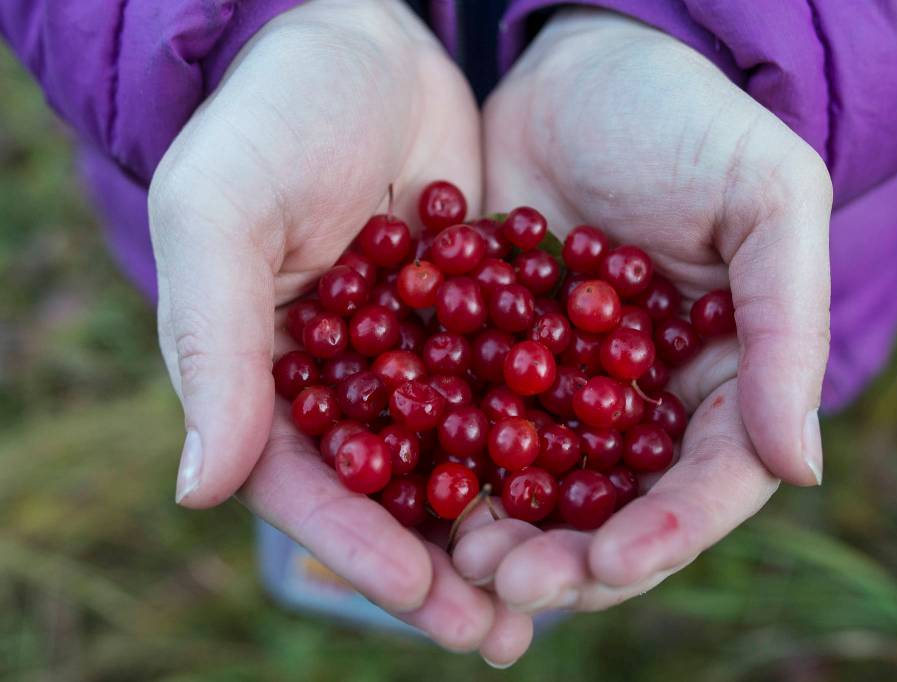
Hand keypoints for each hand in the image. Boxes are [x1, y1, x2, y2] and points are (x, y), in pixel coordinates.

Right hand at [148, 0, 529, 662]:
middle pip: (397, 497)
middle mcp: (349, 386)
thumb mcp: (221, 215)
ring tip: (571, 581)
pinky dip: (558, 440)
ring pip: (468, 461)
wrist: (361, 43)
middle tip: (504, 630)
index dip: (360, 546)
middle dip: (450, 565)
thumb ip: (213, 344)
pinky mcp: (485, 324)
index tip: (420, 596)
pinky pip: (522, 393)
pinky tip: (607, 482)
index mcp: (271, 380)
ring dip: (515, 524)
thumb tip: (199, 489)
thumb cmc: (269, 119)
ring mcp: (421, 359)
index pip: (309, 486)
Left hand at [453, 9, 831, 610]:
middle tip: (511, 583)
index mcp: (725, 375)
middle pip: (618, 505)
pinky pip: (471, 429)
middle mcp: (645, 400)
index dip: (668, 531)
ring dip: (505, 534)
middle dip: (570, 557)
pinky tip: (412, 497)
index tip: (610, 565)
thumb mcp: (766, 198)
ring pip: (541, 487)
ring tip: (462, 560)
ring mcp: (565, 388)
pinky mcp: (492, 363)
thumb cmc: (687, 118)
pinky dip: (447, 470)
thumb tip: (799, 469)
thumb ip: (789, 325)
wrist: (577, 66)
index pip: (710, 479)